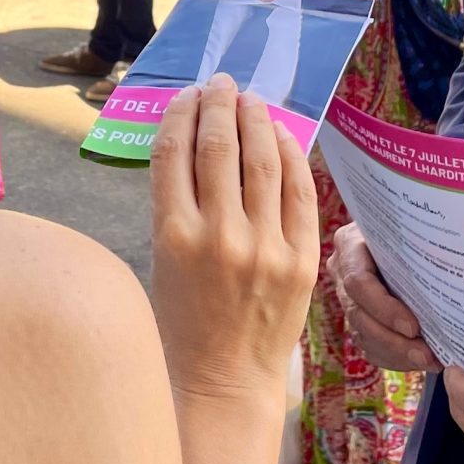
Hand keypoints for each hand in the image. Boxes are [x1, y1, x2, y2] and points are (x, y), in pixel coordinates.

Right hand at [149, 76, 320, 403]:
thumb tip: (193, 143)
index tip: (186, 96)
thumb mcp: (161, 260)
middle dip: (219, 105)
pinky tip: (281, 136)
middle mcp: (219, 236)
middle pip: (218, 146)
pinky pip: (299, 192)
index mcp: (172, 236)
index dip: (180, 114)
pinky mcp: (301, 260)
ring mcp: (264, 247)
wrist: (223, 379)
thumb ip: (175, 204)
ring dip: (256, 120)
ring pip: (262, 161)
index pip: (174, 152)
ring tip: (250, 99)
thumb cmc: (183, 321)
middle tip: (221, 84)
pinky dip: (290, 156)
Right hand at [328, 223, 436, 371]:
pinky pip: (370, 348)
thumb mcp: (416, 227)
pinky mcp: (357, 320)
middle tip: (425, 354)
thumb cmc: (417, 229)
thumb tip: (457, 263)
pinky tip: (420, 361)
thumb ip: (423, 243)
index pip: (358, 282)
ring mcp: (347, 298)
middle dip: (393, 340)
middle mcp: (342, 272)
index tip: (414, 327)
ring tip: (429, 361)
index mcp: (350, 244)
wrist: (410, 241)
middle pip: (359, 315)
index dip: (384, 308)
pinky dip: (395, 358)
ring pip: (363, 336)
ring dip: (397, 353)